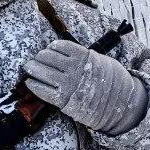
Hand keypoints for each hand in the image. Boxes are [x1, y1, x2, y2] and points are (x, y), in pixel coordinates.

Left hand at [24, 39, 148, 135]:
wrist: (120, 103)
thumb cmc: (111, 81)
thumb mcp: (100, 61)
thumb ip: (83, 56)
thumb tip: (67, 53)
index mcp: (83, 56)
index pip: (59, 46)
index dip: (51, 47)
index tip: (48, 49)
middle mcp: (73, 68)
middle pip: (47, 57)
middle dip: (39, 57)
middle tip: (35, 59)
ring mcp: (68, 84)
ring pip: (42, 72)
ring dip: (32, 68)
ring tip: (29, 68)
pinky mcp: (63, 100)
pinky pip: (43, 90)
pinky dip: (34, 85)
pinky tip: (30, 82)